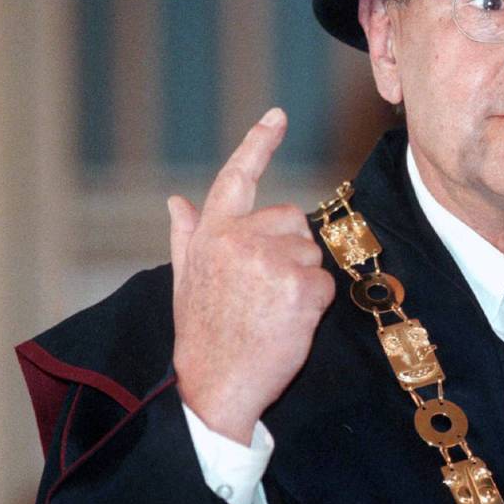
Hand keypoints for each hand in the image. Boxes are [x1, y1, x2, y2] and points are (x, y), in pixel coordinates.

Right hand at [168, 108, 335, 443]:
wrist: (215, 387)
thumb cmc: (203, 336)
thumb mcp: (185, 281)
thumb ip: (187, 237)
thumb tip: (177, 201)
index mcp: (212, 234)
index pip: (237, 177)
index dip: (259, 143)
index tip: (277, 116)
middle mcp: (240, 238)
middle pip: (294, 220)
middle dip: (291, 250)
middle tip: (266, 292)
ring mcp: (271, 261)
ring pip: (313, 253)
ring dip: (303, 280)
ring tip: (273, 310)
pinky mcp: (300, 287)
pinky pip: (327, 283)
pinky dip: (316, 305)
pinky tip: (289, 323)